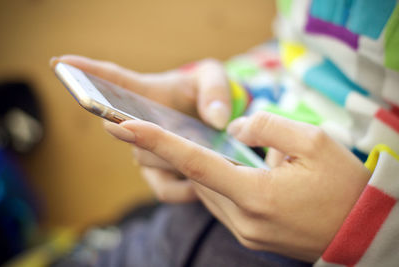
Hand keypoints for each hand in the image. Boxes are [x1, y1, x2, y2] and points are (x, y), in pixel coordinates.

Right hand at [51, 55, 230, 202]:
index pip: (111, 80)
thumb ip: (215, 91)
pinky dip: (180, 189)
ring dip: (171, 158)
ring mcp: (146, 151)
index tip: (60, 62)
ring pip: (145, 159)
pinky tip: (200, 184)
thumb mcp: (214, 80)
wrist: (215, 123)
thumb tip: (215, 119)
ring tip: (202, 153)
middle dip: (141, 131)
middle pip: (125, 129)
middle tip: (170, 131)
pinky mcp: (160, 175)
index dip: (85, 72)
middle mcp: (138, 123)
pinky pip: (162, 189)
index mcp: (145, 94)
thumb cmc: (206, 94)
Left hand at [105, 111, 370, 261]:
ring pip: (207, 192)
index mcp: (256, 195)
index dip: (156, 141)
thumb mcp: (315, 142)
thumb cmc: (344, 186)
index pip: (194, 162)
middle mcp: (243, 219)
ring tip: (191, 146)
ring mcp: (245, 232)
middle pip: (197, 178)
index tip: (123, 127)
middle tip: (148, 128)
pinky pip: (221, 205)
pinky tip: (224, 170)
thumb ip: (268, 128)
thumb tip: (236, 130)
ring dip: (199, 168)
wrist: (363, 232)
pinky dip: (215, 184)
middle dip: (174, 153)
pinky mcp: (250, 237)